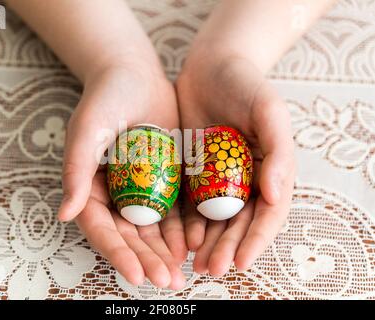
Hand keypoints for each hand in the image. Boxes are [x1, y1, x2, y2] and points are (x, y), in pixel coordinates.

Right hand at [58, 62, 187, 288]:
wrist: (135, 76)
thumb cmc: (105, 99)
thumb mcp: (87, 131)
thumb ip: (76, 170)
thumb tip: (64, 213)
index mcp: (90, 189)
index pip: (102, 230)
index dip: (118, 254)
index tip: (137, 276)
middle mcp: (115, 196)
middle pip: (130, 236)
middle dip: (148, 261)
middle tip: (168, 281)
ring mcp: (141, 190)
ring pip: (153, 229)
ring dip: (166, 252)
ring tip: (183, 273)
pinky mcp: (164, 180)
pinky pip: (173, 210)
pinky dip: (182, 229)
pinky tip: (194, 244)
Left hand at [177, 54, 295, 275]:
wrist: (210, 67)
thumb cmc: (245, 85)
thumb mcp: (270, 111)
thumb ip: (278, 153)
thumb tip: (275, 196)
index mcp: (270, 171)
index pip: (267, 215)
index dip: (256, 241)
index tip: (240, 262)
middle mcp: (246, 180)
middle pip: (239, 224)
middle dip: (227, 249)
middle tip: (210, 269)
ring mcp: (219, 179)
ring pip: (215, 220)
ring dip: (208, 243)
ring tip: (194, 261)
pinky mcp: (195, 172)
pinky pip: (192, 203)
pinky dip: (188, 222)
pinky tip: (180, 237)